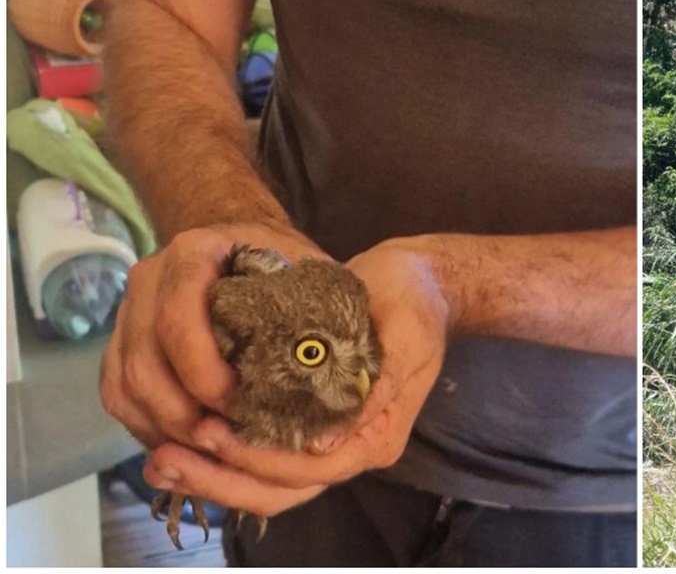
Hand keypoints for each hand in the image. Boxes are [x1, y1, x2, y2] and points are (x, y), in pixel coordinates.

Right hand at [100, 222, 325, 449]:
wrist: (239, 242)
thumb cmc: (282, 264)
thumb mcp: (310, 271)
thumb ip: (324, 311)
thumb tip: (351, 379)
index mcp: (193, 254)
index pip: (178, 320)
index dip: (204, 372)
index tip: (239, 405)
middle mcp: (148, 281)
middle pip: (145, 363)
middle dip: (184, 414)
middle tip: (224, 442)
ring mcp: (127, 313)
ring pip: (126, 385)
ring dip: (165, 428)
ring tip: (209, 452)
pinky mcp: (120, 344)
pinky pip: (118, 395)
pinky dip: (147, 427)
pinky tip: (185, 447)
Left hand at [143, 241, 448, 515]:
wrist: (418, 283)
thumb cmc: (413, 301)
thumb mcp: (406, 334)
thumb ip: (375, 387)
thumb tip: (324, 444)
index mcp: (378, 435)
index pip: (312, 472)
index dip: (259, 460)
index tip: (211, 432)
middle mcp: (352, 448)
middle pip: (281, 490)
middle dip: (221, 480)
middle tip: (167, 460)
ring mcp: (329, 440)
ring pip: (265, 482)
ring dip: (211, 475)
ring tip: (160, 461)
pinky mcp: (307, 423)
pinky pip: (260, 457)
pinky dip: (219, 457)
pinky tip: (179, 442)